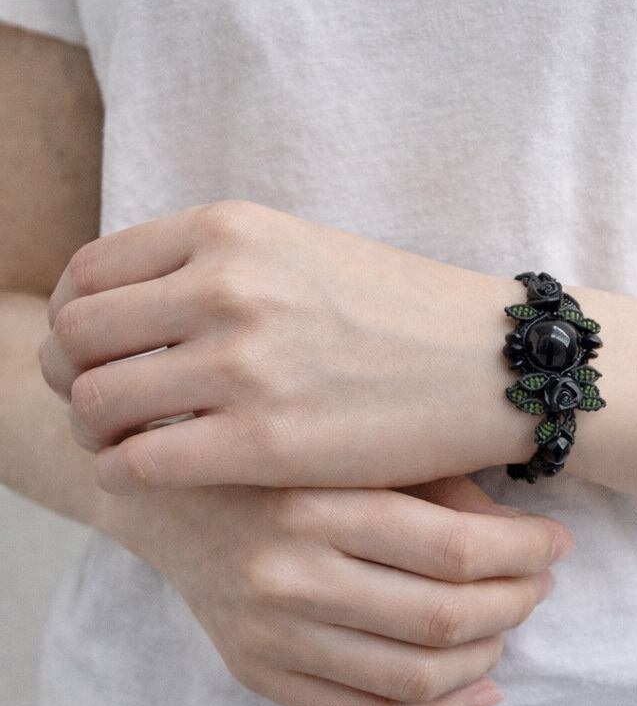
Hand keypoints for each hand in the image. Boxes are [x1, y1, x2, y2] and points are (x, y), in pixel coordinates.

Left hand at [39, 199, 532, 493]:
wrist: (493, 362)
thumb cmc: (404, 310)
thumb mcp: (301, 251)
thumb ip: (216, 265)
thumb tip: (134, 306)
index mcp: (231, 230)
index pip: (90, 275)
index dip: (75, 322)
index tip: (96, 352)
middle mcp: (225, 288)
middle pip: (78, 339)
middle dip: (73, 376)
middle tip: (101, 403)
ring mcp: (243, 366)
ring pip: (96, 403)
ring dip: (97, 430)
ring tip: (130, 442)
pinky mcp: (264, 443)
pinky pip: (138, 463)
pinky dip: (127, 473)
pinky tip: (158, 474)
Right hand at [97, 474, 574, 705]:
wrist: (168, 495)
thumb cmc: (282, 456)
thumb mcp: (357, 444)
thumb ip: (438, 484)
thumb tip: (521, 537)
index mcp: (320, 499)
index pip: (455, 549)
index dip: (525, 552)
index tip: (558, 542)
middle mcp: (290, 573)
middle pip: (443, 617)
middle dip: (517, 602)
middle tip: (541, 582)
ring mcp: (271, 635)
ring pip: (414, 677)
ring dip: (487, 657)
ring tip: (509, 625)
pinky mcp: (258, 675)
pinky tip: (480, 689)